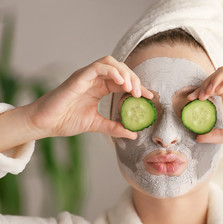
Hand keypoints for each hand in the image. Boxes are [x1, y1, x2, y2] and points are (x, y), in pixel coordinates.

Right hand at [26, 56, 152, 138]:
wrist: (45, 123)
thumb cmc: (66, 121)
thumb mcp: (97, 125)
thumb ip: (114, 127)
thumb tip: (133, 134)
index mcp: (99, 88)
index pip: (123, 82)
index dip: (138, 87)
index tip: (149, 96)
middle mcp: (95, 79)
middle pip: (120, 70)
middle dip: (134, 79)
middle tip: (141, 94)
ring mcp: (87, 76)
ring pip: (111, 63)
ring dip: (125, 73)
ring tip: (132, 89)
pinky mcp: (79, 76)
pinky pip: (99, 66)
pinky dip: (113, 71)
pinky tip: (121, 83)